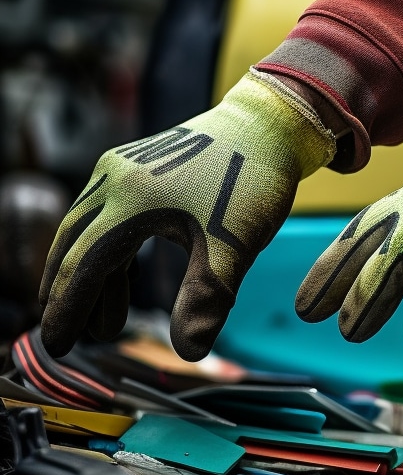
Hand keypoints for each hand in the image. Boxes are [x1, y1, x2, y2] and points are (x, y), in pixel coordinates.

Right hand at [39, 70, 335, 360]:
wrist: (271, 123)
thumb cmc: (254, 179)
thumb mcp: (235, 246)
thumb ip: (207, 298)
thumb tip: (190, 352)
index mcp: (130, 200)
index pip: (83, 265)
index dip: (68, 308)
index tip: (59, 344)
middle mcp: (114, 179)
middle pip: (73, 246)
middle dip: (68, 295)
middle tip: (68, 337)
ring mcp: (122, 169)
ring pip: (89, 231)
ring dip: (93, 278)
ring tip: (108, 324)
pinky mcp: (137, 166)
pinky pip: (107, 215)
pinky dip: (109, 252)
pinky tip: (124, 278)